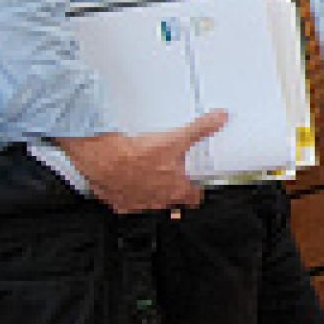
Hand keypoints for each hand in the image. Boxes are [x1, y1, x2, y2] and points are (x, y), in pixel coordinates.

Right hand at [55, 110, 228, 214]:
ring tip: (145, 174)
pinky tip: (125, 179)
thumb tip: (220, 118)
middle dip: (172, 190)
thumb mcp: (176, 138)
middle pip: (172, 201)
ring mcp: (138, 204)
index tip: (195, 183)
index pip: (194, 198)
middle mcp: (159, 201)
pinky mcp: (118, 203)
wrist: (104, 159)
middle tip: (169, 175)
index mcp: (176, 190)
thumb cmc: (137, 154)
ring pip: (149, 203)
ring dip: (149, 191)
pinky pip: (125, 202)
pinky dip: (126, 192)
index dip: (196, 190)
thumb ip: (201, 129)